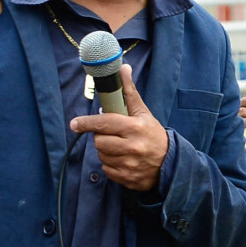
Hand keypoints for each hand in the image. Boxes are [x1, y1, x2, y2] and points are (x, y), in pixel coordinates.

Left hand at [70, 64, 169, 192]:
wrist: (170, 163)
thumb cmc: (153, 135)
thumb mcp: (143, 113)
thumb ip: (129, 92)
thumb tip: (123, 68)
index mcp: (135, 128)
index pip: (104, 123)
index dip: (87, 123)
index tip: (75, 124)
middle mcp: (132, 147)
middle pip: (99, 141)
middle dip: (101, 137)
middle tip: (112, 135)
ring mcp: (129, 164)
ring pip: (101, 155)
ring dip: (106, 151)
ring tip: (120, 147)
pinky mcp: (127, 178)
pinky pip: (106, 169)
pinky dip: (111, 164)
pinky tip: (122, 159)